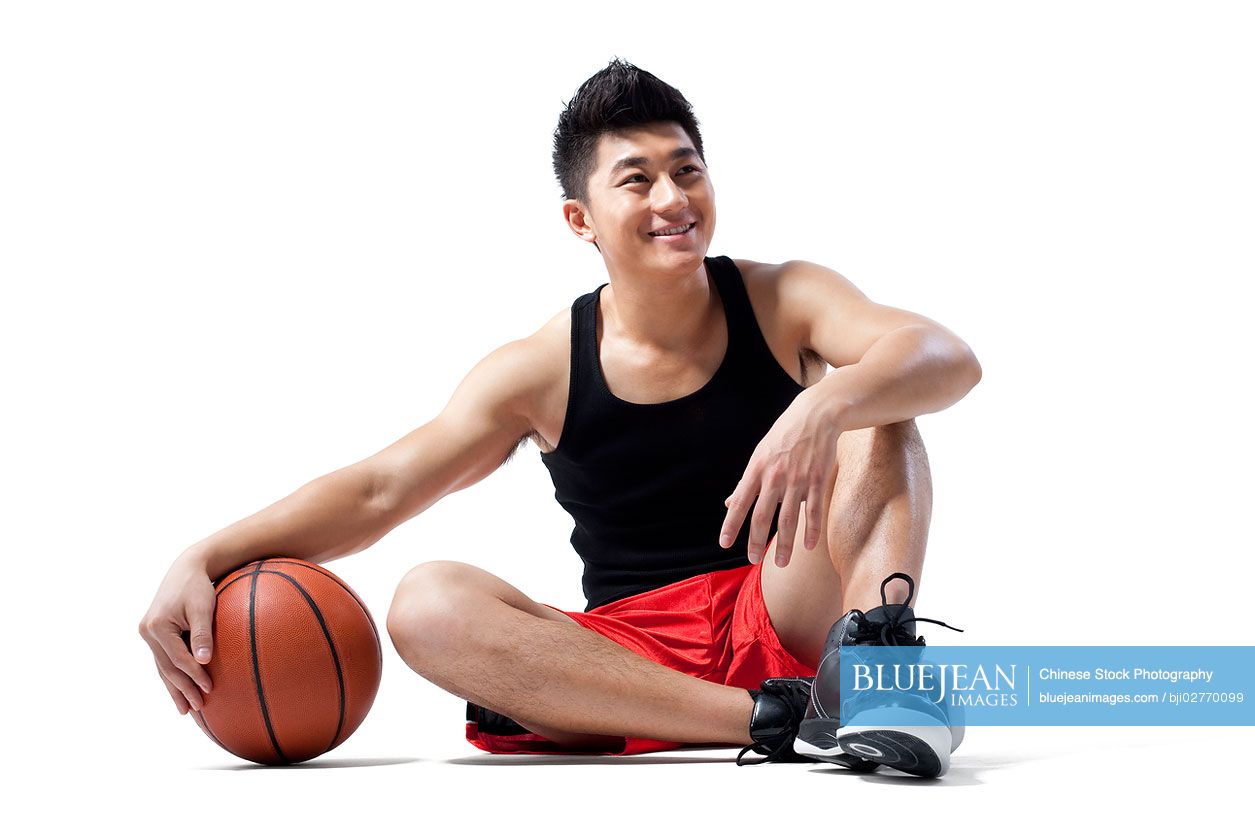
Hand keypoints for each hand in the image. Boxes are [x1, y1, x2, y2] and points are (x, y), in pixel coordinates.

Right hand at [138, 554, 217, 713]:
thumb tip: (203, 661)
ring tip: (186, 710)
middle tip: (199, 709)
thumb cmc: (198, 586)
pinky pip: (163, 660)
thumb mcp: (203, 606)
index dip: (193, 676)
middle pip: (167, 668)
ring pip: (162, 668)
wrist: (186, 568)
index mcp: (157, 625)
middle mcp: (148, 631)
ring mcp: (148, 634)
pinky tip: (179, 691)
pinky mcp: (153, 635)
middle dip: (183, 690)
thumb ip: (203, 633)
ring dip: (174, 689)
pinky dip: (172, 676)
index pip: (178, 658)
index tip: (209, 689)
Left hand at [718, 388, 841, 566]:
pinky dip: (811, 530)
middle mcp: (775, 476)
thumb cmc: (784, 437)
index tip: (725, 544)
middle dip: (756, 541)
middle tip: (753, 560)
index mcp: (757, 470)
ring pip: (789, 518)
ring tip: (780, 563)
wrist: (816, 416)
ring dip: (785, 544)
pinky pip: (814, 510)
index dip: (731, 525)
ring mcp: (797, 479)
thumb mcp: (759, 455)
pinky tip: (808, 546)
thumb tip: (728, 503)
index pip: (739, 502)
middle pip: (762, 515)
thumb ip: (746, 483)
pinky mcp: (818, 480)